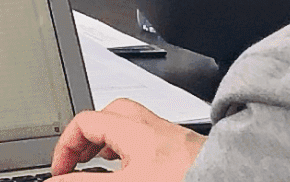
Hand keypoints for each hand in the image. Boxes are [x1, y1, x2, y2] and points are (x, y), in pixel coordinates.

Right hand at [54, 100, 205, 179]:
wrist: (228, 178)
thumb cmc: (186, 180)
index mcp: (134, 130)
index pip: (84, 122)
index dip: (65, 147)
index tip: (61, 172)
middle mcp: (152, 126)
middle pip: (108, 114)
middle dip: (87, 136)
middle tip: (77, 161)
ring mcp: (170, 135)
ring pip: (130, 123)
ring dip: (109, 139)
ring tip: (100, 162)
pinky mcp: (184, 147)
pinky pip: (148, 136)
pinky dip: (131, 146)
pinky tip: (133, 165)